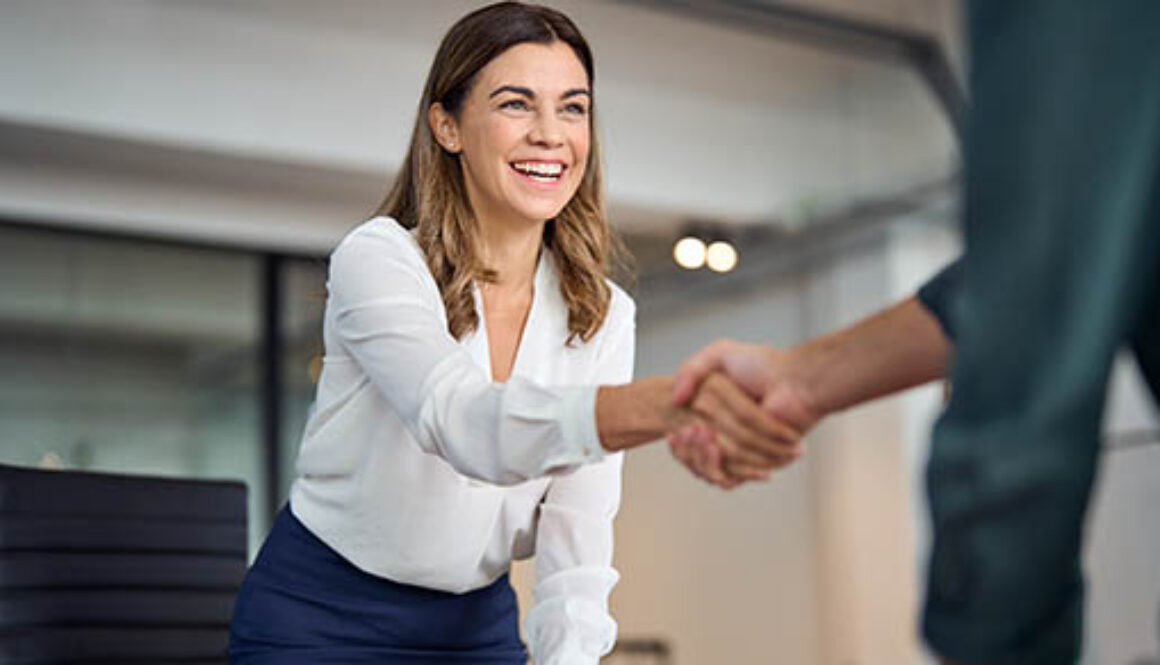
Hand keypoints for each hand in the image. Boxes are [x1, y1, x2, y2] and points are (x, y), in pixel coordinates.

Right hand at [669, 372, 802, 488]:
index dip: (678, 442)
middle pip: (695, 458)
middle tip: (689, 430)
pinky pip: (730, 478)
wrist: (795, 383)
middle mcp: (729, 435)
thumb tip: (674, 400)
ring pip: (708, 470)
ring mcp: (744, 451)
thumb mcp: (719, 353)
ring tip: (701, 434)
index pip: (687, 440)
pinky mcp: (757, 464)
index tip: (673, 432)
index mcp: (718, 416)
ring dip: (699, 457)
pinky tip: (713, 448)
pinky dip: (717, 468)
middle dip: (687, 450)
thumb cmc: (764, 365)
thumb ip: (690, 370)